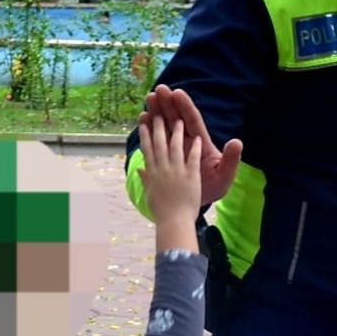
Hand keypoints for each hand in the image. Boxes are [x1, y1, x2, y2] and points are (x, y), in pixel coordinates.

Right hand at [139, 115, 201, 248]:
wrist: (174, 223)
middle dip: (158, 124)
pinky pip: (193, 159)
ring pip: (176, 146)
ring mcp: (177, 171)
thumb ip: (146, 179)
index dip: (145, 133)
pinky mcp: (191, 177)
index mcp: (153, 172)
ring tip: (177, 119)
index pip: (148, 148)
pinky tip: (197, 138)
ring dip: (177, 131)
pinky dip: (195, 148)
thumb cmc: (163, 211)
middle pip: (160, 141)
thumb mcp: (151, 194)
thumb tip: (139, 171)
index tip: (142, 121)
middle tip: (156, 111)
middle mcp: (163, 169)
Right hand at [141, 85, 241, 205]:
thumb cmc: (213, 186)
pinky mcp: (163, 155)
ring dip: (157, 111)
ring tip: (149, 99)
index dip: (185, 106)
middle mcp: (187, 141)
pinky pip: (154, 139)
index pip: (193, 120)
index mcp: (201, 143)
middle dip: (169, 103)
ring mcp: (174, 147)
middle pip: (177, 118)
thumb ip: (231, 159)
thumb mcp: (224, 175)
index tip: (177, 93)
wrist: (198, 203)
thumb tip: (237, 142)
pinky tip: (142, 118)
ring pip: (164, 125)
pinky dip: (148, 129)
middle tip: (159, 89)